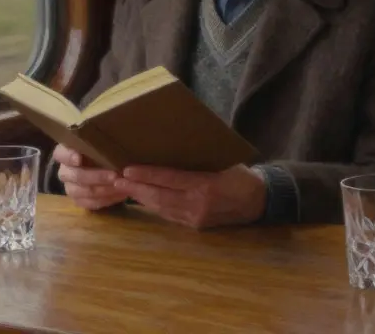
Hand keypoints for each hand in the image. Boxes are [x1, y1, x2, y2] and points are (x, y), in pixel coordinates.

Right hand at [53, 144, 132, 210]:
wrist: (105, 167)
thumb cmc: (103, 150)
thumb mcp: (101, 142)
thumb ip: (101, 140)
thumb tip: (118, 131)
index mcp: (65, 152)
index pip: (60, 154)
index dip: (68, 156)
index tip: (79, 158)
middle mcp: (65, 170)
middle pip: (75, 175)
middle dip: (96, 176)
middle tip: (115, 175)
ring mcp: (70, 187)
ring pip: (81, 192)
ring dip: (103, 190)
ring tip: (122, 186)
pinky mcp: (79, 200)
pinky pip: (89, 203)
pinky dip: (106, 200)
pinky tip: (120, 195)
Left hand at [119, 164, 266, 228]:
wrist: (259, 201)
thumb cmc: (240, 175)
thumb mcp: (221, 162)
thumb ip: (196, 161)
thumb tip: (169, 148)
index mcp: (205, 185)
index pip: (169, 179)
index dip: (146, 175)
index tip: (127, 170)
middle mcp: (198, 204)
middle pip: (159, 196)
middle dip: (135, 188)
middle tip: (115, 179)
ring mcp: (195, 217)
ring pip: (161, 207)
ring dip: (140, 198)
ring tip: (122, 188)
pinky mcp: (195, 226)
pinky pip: (169, 215)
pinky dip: (153, 206)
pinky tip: (142, 199)